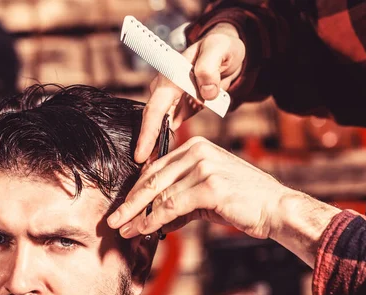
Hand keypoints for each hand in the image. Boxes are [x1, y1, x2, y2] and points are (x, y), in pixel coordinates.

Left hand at [109, 136, 287, 239]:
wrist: (276, 208)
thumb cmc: (244, 202)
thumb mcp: (208, 195)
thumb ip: (181, 201)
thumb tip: (154, 219)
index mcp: (197, 147)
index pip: (156, 168)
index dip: (136, 191)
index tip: (124, 208)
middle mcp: (198, 151)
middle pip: (152, 179)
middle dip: (130, 203)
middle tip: (113, 220)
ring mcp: (204, 167)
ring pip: (159, 194)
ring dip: (138, 215)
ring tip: (124, 230)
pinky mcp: (209, 186)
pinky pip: (171, 206)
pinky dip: (153, 220)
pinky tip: (143, 230)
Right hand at [134, 23, 245, 162]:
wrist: (225, 51)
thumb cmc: (221, 49)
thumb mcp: (219, 50)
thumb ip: (210, 69)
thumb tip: (205, 93)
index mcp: (171, 76)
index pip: (155, 108)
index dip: (147, 133)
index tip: (141, 155)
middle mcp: (166, 89)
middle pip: (152, 121)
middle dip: (146, 147)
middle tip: (143, 174)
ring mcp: (171, 99)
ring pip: (158, 127)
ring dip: (155, 148)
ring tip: (150, 175)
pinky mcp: (179, 108)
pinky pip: (169, 128)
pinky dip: (165, 143)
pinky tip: (164, 162)